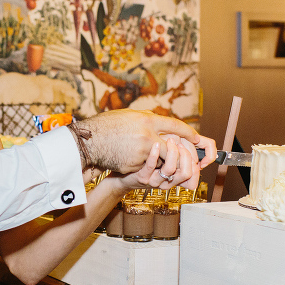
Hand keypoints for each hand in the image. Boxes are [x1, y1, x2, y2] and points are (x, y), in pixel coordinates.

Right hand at [72, 110, 216, 173]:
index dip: (187, 132)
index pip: (175, 125)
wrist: (88, 142)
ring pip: (160, 161)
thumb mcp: (128, 116)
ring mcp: (141, 152)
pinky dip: (141, 166)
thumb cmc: (106, 126)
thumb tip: (159, 122)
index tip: (195, 137)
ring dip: (158, 162)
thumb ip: (146, 120)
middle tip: (182, 157)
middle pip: (172, 148)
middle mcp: (147, 135)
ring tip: (151, 160)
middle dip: (178, 154)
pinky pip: (145, 168)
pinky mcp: (134, 166)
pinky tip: (131, 161)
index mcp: (146, 120)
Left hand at [113, 136, 200, 189]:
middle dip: (187, 155)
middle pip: (187, 172)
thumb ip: (173, 148)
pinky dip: (155, 154)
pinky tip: (155, 144)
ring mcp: (154, 180)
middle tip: (182, 142)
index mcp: (173, 177)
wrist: (121, 175)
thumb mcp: (160, 157)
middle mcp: (166, 181)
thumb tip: (192, 137)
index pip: (193, 171)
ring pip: (171, 168)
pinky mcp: (142, 178)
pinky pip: (151, 165)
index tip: (196, 142)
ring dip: (172, 152)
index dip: (199, 160)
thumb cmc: (142, 163)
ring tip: (169, 140)